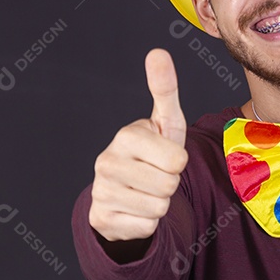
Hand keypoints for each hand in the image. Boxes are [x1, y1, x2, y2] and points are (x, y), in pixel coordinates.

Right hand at [89, 48, 188, 241]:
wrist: (124, 191)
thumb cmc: (151, 152)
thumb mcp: (164, 122)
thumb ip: (164, 88)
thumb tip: (158, 52)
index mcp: (126, 135)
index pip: (178, 160)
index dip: (178, 162)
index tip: (163, 156)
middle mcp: (107, 162)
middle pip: (169, 185)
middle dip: (169, 184)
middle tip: (155, 176)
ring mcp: (101, 192)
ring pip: (159, 208)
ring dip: (160, 203)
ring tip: (146, 191)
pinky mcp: (102, 219)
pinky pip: (146, 227)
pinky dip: (146, 222)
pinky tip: (134, 209)